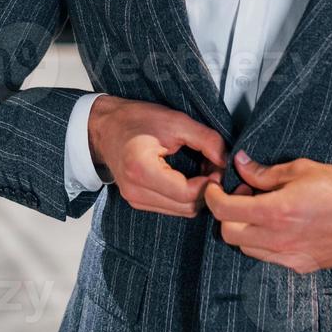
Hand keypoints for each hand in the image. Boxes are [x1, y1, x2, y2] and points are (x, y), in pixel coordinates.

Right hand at [87, 95, 227, 217]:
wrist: (104, 127)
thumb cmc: (136, 119)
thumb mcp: (175, 121)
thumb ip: (206, 140)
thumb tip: (227, 160)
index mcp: (141, 170)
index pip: (187, 194)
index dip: (210, 184)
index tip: (218, 165)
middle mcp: (136, 192)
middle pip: (187, 207)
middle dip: (207, 190)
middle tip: (214, 166)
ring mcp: (135, 200)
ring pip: (182, 211)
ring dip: (198, 195)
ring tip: (202, 170)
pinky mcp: (137, 202)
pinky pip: (171, 208)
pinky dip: (185, 196)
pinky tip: (189, 177)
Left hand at [204, 152, 331, 273]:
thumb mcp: (302, 169)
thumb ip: (265, 171)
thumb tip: (240, 164)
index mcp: (276, 211)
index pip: (224, 211)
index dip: (213, 197)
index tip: (215, 187)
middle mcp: (279, 239)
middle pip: (228, 233)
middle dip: (227, 213)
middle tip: (244, 194)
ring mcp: (289, 257)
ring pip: (246, 248)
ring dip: (245, 228)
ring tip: (264, 209)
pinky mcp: (301, 265)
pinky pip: (268, 257)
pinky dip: (264, 242)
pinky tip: (280, 224)